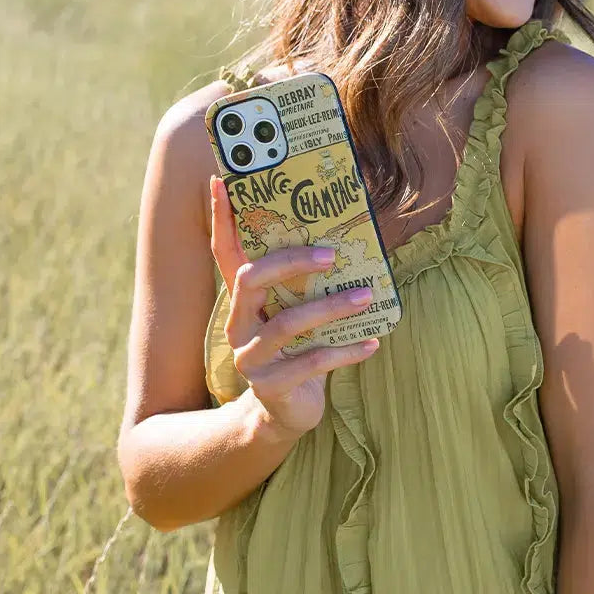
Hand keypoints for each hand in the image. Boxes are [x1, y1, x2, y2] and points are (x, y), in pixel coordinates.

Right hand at [209, 175, 379, 438]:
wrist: (286, 412)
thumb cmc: (299, 350)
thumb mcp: (298, 312)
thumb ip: (308, 283)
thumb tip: (347, 240)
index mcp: (244, 301)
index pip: (225, 252)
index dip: (222, 218)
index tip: (221, 180)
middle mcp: (239, 324)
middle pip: (252, 279)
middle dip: (292, 261)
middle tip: (333, 254)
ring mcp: (252, 357)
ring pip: (288, 323)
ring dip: (331, 307)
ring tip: (365, 296)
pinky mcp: (272, 386)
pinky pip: (311, 363)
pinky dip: (346, 351)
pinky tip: (372, 343)